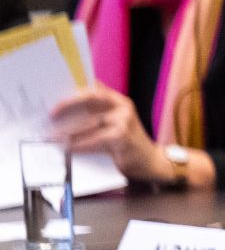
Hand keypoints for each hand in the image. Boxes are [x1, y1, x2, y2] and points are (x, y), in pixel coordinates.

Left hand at [50, 85, 191, 183]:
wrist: (148, 160)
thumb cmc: (126, 144)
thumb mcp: (113, 125)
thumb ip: (97, 116)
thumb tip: (66, 115)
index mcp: (119, 101)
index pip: (95, 89)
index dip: (75, 93)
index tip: (57, 101)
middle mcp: (123, 106)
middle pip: (91, 98)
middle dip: (68, 106)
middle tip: (51, 116)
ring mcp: (124, 120)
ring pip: (90, 122)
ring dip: (69, 131)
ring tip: (55, 137)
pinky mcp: (122, 136)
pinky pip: (94, 139)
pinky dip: (80, 144)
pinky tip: (69, 149)